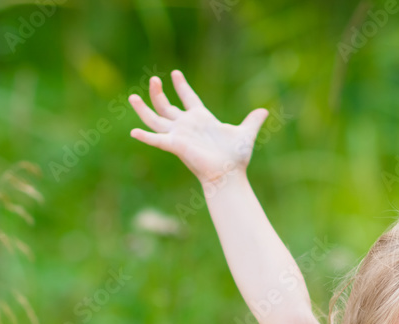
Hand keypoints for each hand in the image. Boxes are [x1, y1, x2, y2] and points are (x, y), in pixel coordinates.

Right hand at [128, 69, 268, 184]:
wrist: (229, 174)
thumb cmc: (236, 158)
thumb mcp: (245, 134)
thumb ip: (253, 121)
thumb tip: (265, 111)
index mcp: (202, 119)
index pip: (189, 99)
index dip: (182, 87)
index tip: (176, 74)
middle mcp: (187, 126)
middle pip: (167, 106)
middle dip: (159, 93)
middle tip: (154, 79)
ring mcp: (179, 135)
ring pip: (156, 119)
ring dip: (144, 109)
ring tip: (133, 97)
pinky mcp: (175, 145)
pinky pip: (156, 139)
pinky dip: (145, 137)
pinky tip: (134, 132)